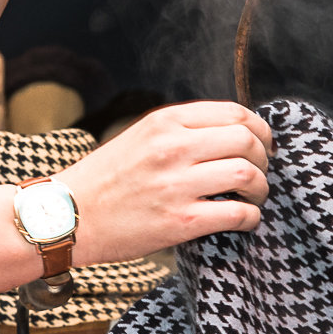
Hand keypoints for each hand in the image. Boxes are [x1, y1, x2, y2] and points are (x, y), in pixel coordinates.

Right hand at [53, 101, 270, 261]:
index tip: (262, 144)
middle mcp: (173, 147)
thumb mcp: (139, 137)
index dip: (259, 129)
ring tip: (254, 197)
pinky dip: (251, 218)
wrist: (68, 218)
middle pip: (247, 141)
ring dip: (261, 188)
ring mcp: (177, 184)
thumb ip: (180, 131)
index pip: (234, 113)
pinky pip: (238, 214)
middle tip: (260, 172)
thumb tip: (231, 134)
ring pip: (248, 175)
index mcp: (164, 122)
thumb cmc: (103, 180)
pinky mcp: (181, 221)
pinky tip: (244, 220)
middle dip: (264, 158)